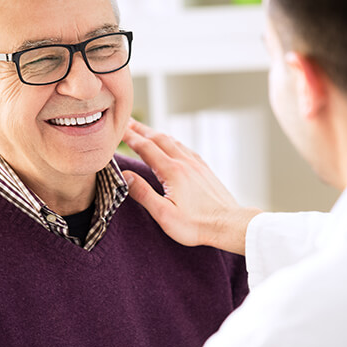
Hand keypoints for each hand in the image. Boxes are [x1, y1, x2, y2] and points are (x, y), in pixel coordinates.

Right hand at [121, 119, 261, 254]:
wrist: (229, 224)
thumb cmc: (196, 225)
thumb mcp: (164, 214)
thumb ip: (143, 193)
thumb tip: (125, 175)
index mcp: (172, 171)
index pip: (145, 147)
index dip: (129, 137)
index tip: (117, 129)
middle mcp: (184, 162)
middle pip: (158, 139)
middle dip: (140, 129)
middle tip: (126, 122)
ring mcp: (196, 164)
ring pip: (173, 141)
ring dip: (156, 134)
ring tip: (145, 130)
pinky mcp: (204, 169)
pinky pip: (185, 148)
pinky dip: (173, 142)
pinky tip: (172, 145)